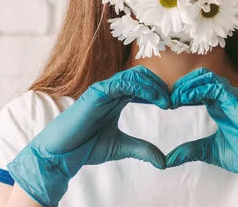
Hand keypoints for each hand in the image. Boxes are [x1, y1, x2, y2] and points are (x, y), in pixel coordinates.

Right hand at [6, 65, 170, 206]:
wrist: (63, 153)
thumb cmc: (86, 146)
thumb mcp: (121, 147)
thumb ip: (142, 149)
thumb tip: (163, 161)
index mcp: (116, 98)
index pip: (142, 84)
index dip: (159, 91)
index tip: (174, 105)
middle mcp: (110, 90)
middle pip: (141, 75)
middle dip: (160, 85)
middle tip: (174, 101)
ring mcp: (103, 90)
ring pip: (134, 76)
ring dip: (154, 86)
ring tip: (167, 102)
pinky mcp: (97, 93)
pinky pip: (122, 83)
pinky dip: (141, 87)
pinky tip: (155, 100)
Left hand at [166, 67, 237, 206]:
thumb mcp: (209, 151)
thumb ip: (189, 151)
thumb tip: (168, 159)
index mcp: (219, 104)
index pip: (197, 86)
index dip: (181, 91)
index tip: (166, 103)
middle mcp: (226, 97)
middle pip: (200, 76)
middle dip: (181, 84)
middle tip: (167, 99)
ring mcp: (233, 97)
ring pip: (207, 76)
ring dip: (187, 85)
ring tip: (174, 99)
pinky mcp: (237, 101)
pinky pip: (215, 86)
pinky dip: (197, 90)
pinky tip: (185, 100)